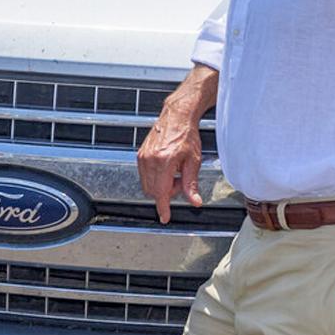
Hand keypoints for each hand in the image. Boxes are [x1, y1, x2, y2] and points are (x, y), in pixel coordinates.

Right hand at [137, 106, 202, 224]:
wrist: (176, 117)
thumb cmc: (186, 135)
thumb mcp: (193, 161)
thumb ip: (191, 184)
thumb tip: (195, 201)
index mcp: (164, 161)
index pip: (161, 192)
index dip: (163, 207)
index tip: (165, 217)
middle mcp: (150, 160)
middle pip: (153, 191)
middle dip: (166, 193)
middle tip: (180, 181)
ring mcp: (143, 157)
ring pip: (148, 185)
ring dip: (160, 186)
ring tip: (174, 173)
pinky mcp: (140, 155)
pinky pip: (144, 176)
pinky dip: (155, 178)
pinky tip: (166, 168)